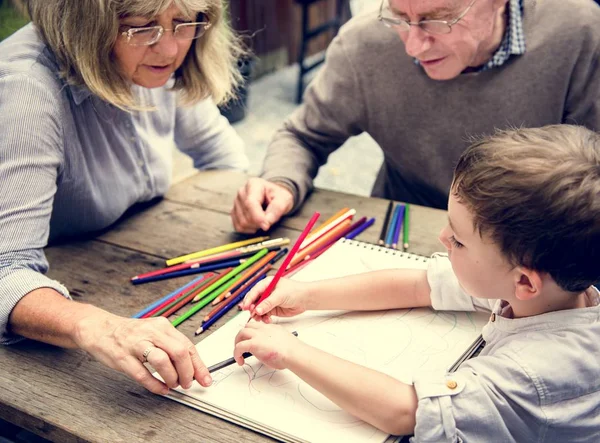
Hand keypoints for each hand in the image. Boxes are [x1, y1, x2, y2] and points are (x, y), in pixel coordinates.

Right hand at [74, 313, 211, 394]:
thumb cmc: (131, 334)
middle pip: (178, 352)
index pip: (187, 346)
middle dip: (187, 372)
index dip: (199, 365)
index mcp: (163, 326)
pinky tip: (161, 389)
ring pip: (162, 361)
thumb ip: (172, 346)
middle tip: (187, 383)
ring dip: (172, 378)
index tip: (205, 379)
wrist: (100, 329)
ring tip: (173, 384)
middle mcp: (151, 332)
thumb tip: (192, 367)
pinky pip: (142, 374)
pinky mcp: (122, 357)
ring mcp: (136, 344)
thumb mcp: (155, 333)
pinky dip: (155, 385)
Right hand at [231, 177, 293, 232]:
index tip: (266, 226)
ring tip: (263, 220)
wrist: (273, 197)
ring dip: (254, 226)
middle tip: (269, 220)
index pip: (250, 203)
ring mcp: (236, 202)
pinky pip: (238, 226)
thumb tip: (267, 222)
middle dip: (258, 222)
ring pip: (241, 222)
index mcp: (253, 184)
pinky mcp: (234, 212)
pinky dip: (248, 229)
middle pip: (246, 214)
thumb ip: (277, 208)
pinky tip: (256, 224)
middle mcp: (242, 192)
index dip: (257, 217)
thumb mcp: (284, 199)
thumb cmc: (278, 196)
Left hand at [233, 322, 299, 369]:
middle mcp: (264, 329)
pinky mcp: (254, 343)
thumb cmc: (292, 352)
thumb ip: (273, 343)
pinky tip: (240, 361)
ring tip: (239, 354)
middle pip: (247, 327)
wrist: (293, 353)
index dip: (252, 334)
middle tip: (242, 348)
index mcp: (271, 328)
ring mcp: (258, 335)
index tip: (251, 342)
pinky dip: (236, 353)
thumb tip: (267, 352)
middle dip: (242, 337)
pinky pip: (239, 346)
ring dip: (237, 343)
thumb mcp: (282, 343)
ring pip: (241, 333)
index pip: (257, 327)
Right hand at [241, 276, 309, 322]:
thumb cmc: (295, 291)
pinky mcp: (273, 309)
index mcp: (266, 284)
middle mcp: (266, 292)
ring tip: (261, 319)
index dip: (249, 300)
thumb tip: (257, 310)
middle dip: (252, 309)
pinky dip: (264, 318)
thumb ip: (268, 303)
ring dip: (258, 315)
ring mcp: (269, 301)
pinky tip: (268, 320)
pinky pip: (264, 315)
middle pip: (254, 301)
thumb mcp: (280, 296)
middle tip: (254, 314)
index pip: (254, 291)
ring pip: (258, 309)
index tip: (245, 308)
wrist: (306, 299)